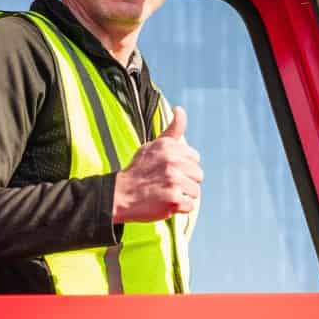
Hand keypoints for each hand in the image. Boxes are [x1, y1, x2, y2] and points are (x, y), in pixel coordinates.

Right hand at [112, 105, 202, 223]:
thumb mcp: (153, 145)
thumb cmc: (138, 170)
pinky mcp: (173, 199)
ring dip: (183, 196)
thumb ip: (172, 130)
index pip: (194, 158)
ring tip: (166, 193)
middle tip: (167, 183)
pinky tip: (165, 203)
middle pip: (198, 175)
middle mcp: (173, 161)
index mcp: (169, 146)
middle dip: (186, 181)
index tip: (169, 170)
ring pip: (195, 192)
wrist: (120, 194)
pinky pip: (190, 206)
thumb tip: (179, 109)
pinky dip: (179, 208)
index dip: (184, 166)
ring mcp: (174, 181)